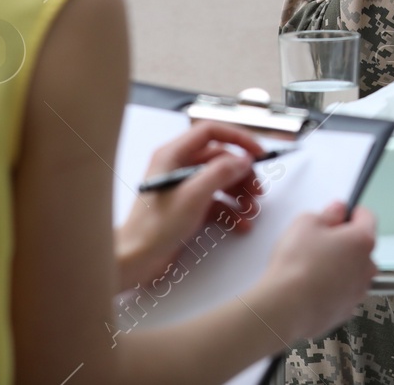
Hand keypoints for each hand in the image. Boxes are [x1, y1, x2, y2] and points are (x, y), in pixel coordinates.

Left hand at [115, 121, 265, 290]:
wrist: (136, 260)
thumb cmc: (155, 226)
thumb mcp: (193, 196)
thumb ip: (221, 173)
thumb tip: (244, 159)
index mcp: (173, 155)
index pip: (211, 132)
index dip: (237, 139)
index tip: (257, 153)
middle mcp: (179, 166)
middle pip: (221, 158)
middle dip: (242, 174)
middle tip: (258, 191)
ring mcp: (184, 187)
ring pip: (221, 180)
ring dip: (240, 193)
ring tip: (251, 210)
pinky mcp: (189, 206)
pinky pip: (217, 201)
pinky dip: (231, 211)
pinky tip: (241, 224)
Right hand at [250, 202, 377, 342]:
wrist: (286, 308)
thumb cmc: (297, 265)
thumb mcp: (306, 223)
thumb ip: (327, 214)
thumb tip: (336, 212)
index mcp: (362, 240)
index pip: (367, 217)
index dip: (352, 213)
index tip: (339, 214)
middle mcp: (367, 267)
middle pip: (361, 247)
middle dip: (343, 242)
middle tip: (318, 242)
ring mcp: (358, 291)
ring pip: (352, 271)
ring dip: (339, 266)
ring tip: (311, 268)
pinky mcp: (346, 310)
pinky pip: (342, 292)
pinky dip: (332, 288)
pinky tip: (311, 287)